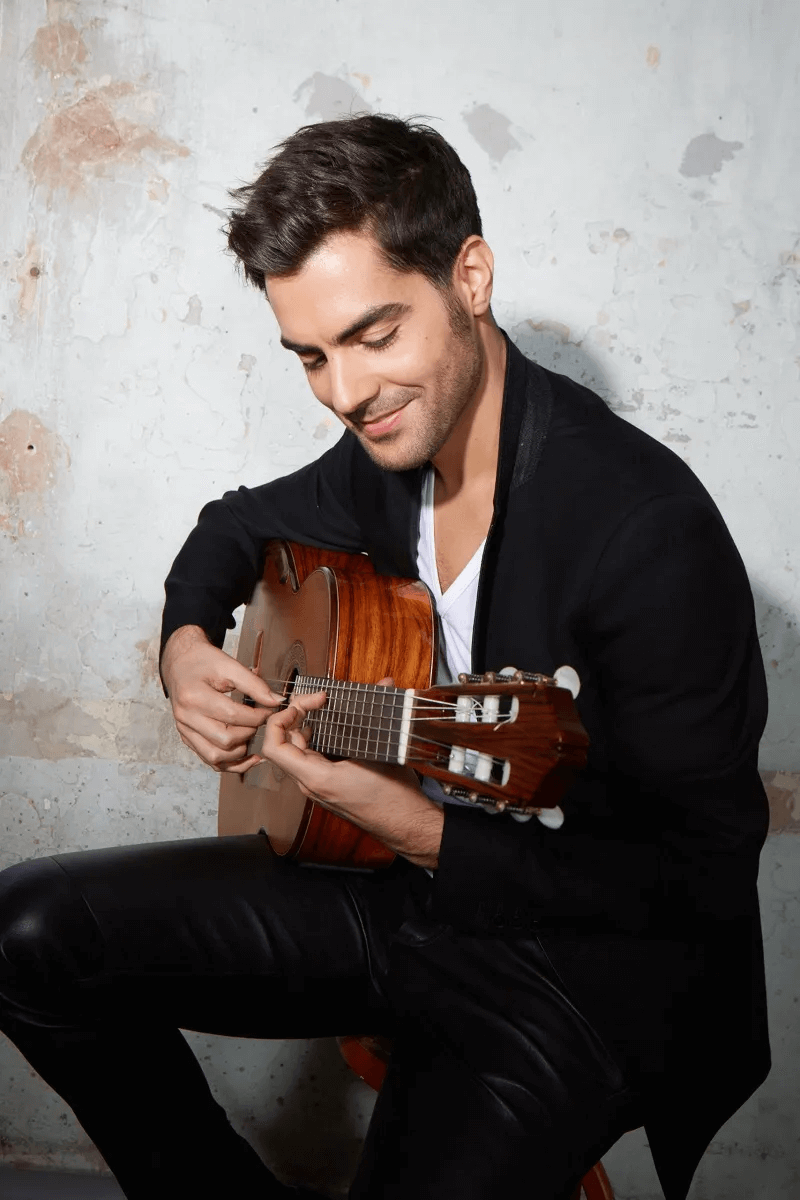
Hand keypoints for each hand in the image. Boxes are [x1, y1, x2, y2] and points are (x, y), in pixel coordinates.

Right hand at [162, 625, 283, 772]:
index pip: (232, 715)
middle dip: (249, 733)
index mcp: (194, 696)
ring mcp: (184, 730)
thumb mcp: (229, 665)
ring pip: (215, 757)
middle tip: (260, 722)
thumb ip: (254, 684)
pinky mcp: (187, 738)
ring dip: (240, 751)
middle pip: (224, 740)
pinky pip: (209, 760)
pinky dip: (230, 762)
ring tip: (252, 734)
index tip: (270, 710)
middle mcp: (185, 717)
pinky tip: (247, 754)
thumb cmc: (204, 662)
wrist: (180, 664)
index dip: (257, 716)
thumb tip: (276, 702)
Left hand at [262, 680, 444, 868]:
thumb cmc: (395, 799)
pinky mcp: (326, 786)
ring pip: (296, 750)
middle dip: (297, 714)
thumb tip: (386, 683)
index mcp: (316, 778)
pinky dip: (314, 738)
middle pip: (284, 743)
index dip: (283, 718)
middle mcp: (310, 784)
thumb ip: (378, 713)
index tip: (309, 704)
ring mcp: (316, 787)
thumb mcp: (384, 751)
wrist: (406, 826)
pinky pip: (308, 758)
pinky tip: (334, 727)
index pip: (273, 747)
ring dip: (304, 725)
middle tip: (320, 700)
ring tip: (324, 708)